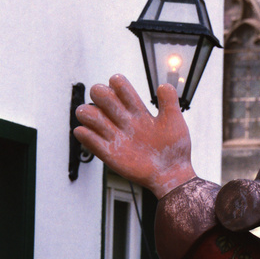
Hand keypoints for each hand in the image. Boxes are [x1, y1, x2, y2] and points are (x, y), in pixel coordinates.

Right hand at [73, 75, 195, 197]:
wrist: (171, 174)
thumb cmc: (174, 148)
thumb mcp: (175, 121)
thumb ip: (169, 101)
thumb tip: (162, 85)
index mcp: (136, 110)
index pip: (117, 85)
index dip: (118, 84)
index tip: (129, 98)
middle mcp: (122, 119)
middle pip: (98, 93)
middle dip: (101, 94)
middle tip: (116, 111)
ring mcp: (113, 135)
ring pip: (85, 112)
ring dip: (89, 114)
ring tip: (107, 126)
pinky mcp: (107, 152)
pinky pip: (84, 137)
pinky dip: (85, 134)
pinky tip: (101, 138)